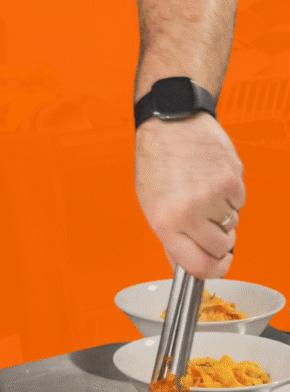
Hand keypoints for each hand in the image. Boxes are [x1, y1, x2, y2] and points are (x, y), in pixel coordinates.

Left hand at [135, 113, 243, 279]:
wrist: (172, 121)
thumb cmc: (157, 158)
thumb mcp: (151, 203)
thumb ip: (170, 239)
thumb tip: (183, 268)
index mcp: (165, 221)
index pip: (199, 267)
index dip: (212, 270)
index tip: (216, 265)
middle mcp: (190, 211)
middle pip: (221, 249)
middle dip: (217, 239)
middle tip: (204, 219)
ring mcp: (213, 196)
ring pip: (232, 225)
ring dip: (222, 215)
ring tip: (202, 191)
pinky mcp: (232, 181)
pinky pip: (240, 203)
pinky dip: (230, 196)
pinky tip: (211, 179)